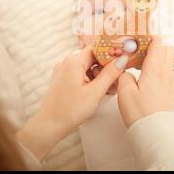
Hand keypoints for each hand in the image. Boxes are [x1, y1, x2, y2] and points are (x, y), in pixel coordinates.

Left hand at [16, 46, 127, 160]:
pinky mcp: (63, 80)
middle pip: (93, 57)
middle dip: (107, 66)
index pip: (97, 48)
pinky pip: (81, 74)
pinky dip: (91, 79)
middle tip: (118, 77)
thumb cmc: (70, 110)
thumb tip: (122, 59)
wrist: (49, 125)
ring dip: (100, 75)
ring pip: (87, 66)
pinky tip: (99, 90)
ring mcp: (64, 71)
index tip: (123, 57)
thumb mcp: (95, 92)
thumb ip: (110, 74)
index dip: (111, 52)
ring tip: (110, 88)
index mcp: (74, 62)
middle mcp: (67, 63)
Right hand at [117, 36, 173, 127]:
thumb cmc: (139, 112)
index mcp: (154, 69)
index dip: (151, 35)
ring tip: (152, 57)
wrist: (154, 131)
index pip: (158, 44)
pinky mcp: (173, 91)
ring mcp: (172, 82)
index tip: (142, 33)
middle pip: (168, 48)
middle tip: (143, 45)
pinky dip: (173, 66)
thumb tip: (124, 69)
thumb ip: (123, 75)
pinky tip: (164, 71)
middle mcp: (166, 72)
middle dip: (157, 43)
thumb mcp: (124, 92)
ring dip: (165, 54)